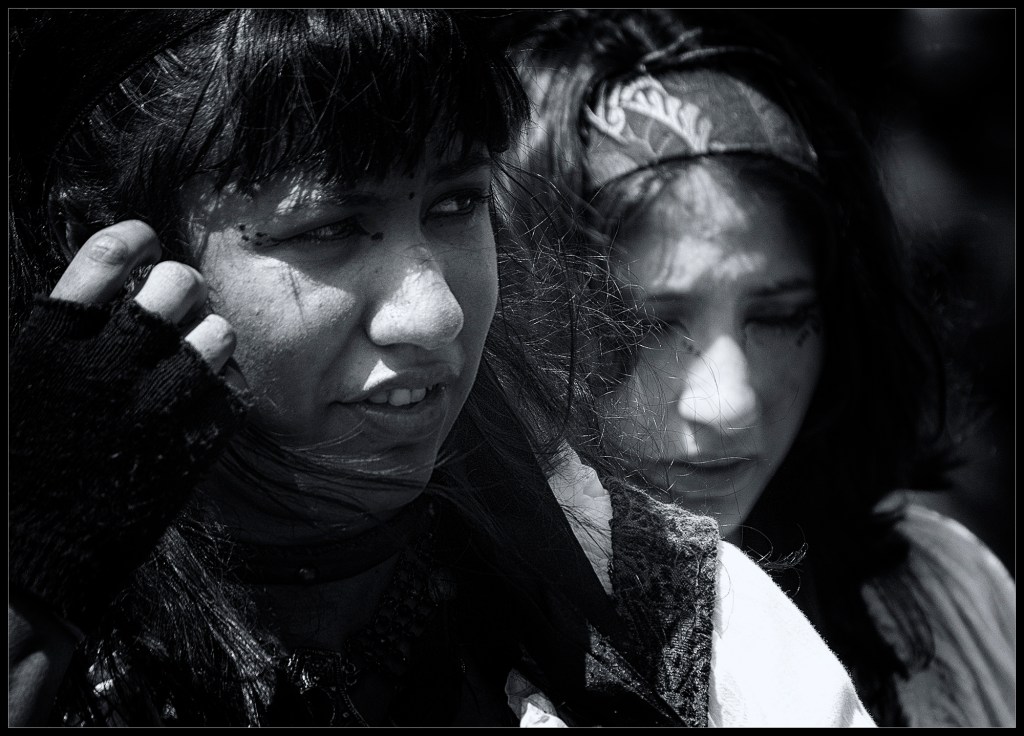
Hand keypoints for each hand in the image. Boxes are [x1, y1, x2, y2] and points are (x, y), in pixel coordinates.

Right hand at [10, 219, 250, 630]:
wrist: (29, 565)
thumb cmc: (17, 472)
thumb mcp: (17, 390)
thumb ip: (57, 341)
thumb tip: (98, 298)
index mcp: (47, 349)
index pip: (101, 262)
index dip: (131, 238)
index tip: (144, 238)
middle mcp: (104, 371)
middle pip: (173, 286)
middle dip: (181, 283)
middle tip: (178, 298)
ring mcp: (152, 412)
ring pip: (216, 335)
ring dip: (210, 333)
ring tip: (196, 349)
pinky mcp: (187, 452)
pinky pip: (232, 393)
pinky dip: (225, 386)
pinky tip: (209, 394)